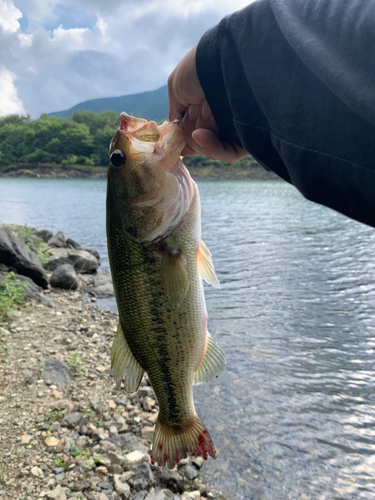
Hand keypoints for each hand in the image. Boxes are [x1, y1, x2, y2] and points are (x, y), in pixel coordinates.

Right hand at [168, 46, 247, 162]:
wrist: (220, 63)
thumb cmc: (198, 70)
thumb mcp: (176, 89)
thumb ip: (176, 113)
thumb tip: (176, 133)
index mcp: (206, 108)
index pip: (193, 134)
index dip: (185, 139)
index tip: (178, 141)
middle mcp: (221, 119)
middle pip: (198, 144)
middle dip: (191, 129)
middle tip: (196, 106)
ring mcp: (233, 130)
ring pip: (209, 150)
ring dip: (199, 132)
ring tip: (205, 108)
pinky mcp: (246, 139)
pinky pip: (225, 155)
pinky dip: (210, 146)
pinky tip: (201, 134)